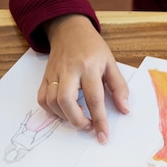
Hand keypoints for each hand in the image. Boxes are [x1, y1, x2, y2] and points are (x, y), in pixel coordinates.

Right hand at [38, 14, 129, 143]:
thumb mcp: (111, 63)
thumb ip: (119, 87)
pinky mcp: (44, 76)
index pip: (94, 98)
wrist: (69, 29)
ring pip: (51, 101)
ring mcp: (54, 73)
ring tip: (79, 118)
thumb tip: (124, 109)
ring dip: (64, 116)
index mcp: (89, 67)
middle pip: (65, 100)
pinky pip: (42, 98)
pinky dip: (51, 110)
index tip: (103, 137)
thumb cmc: (93, 48)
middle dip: (77, 120)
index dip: (100, 120)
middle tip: (88, 126)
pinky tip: (64, 112)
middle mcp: (69, 70)